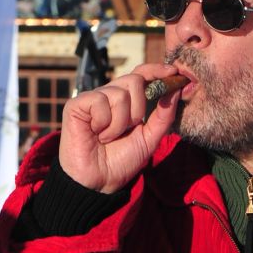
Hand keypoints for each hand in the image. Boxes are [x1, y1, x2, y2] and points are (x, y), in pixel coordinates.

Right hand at [58, 65, 184, 195]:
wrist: (99, 182)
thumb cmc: (120, 162)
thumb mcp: (149, 139)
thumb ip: (163, 116)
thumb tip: (176, 90)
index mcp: (126, 101)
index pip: (141, 74)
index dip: (155, 70)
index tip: (173, 71)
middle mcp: (109, 95)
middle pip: (134, 80)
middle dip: (138, 110)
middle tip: (126, 130)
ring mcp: (92, 99)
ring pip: (119, 94)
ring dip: (119, 123)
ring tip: (107, 137)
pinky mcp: (76, 104)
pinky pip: (100, 101)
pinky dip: (103, 122)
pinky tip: (95, 133)